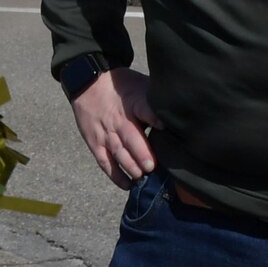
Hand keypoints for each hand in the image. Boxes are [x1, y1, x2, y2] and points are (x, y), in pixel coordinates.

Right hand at [71, 66, 162, 187]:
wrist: (88, 82)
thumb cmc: (121, 85)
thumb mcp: (140, 84)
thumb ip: (156, 99)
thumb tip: (179, 108)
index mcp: (133, 103)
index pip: (144, 110)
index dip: (154, 118)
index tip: (164, 126)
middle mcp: (118, 120)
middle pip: (130, 137)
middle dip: (141, 153)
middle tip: (151, 166)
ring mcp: (105, 133)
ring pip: (117, 152)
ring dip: (130, 166)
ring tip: (141, 175)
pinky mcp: (95, 143)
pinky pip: (105, 161)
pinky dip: (115, 174)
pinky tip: (127, 184)